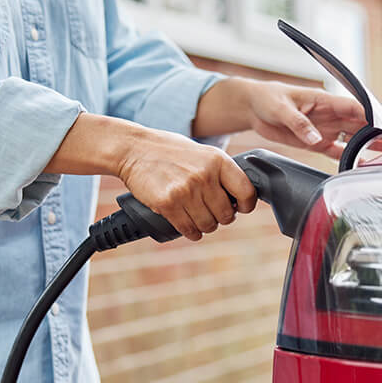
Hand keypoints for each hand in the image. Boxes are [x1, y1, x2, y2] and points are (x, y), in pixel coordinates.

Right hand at [44, 114, 255, 241]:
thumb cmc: (170, 152)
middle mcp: (205, 176)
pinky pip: (188, 229)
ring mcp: (186, 190)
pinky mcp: (168, 203)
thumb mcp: (203, 153)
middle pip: (227, 215)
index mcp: (218, 161)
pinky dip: (191, 232)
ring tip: (198, 218)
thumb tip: (240, 198)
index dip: (246, 205)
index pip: (247, 192)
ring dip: (205, 226)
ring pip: (208, 225)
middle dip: (221, 218)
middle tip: (213, 213)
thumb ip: (221, 173)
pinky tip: (189, 227)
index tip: (241, 208)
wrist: (134, 149)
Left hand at [245, 80, 367, 159]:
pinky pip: (338, 151)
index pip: (356, 108)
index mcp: (324, 101)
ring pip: (355, 138)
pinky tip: (365, 165)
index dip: (376, 115)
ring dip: (373, 145)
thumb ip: (299, 123)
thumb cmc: (268, 99)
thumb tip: (316, 139)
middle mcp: (330, 115)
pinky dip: (351, 158)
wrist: (253, 107)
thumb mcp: (281, 109)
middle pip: (362, 124)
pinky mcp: (317, 142)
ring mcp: (325, 129)